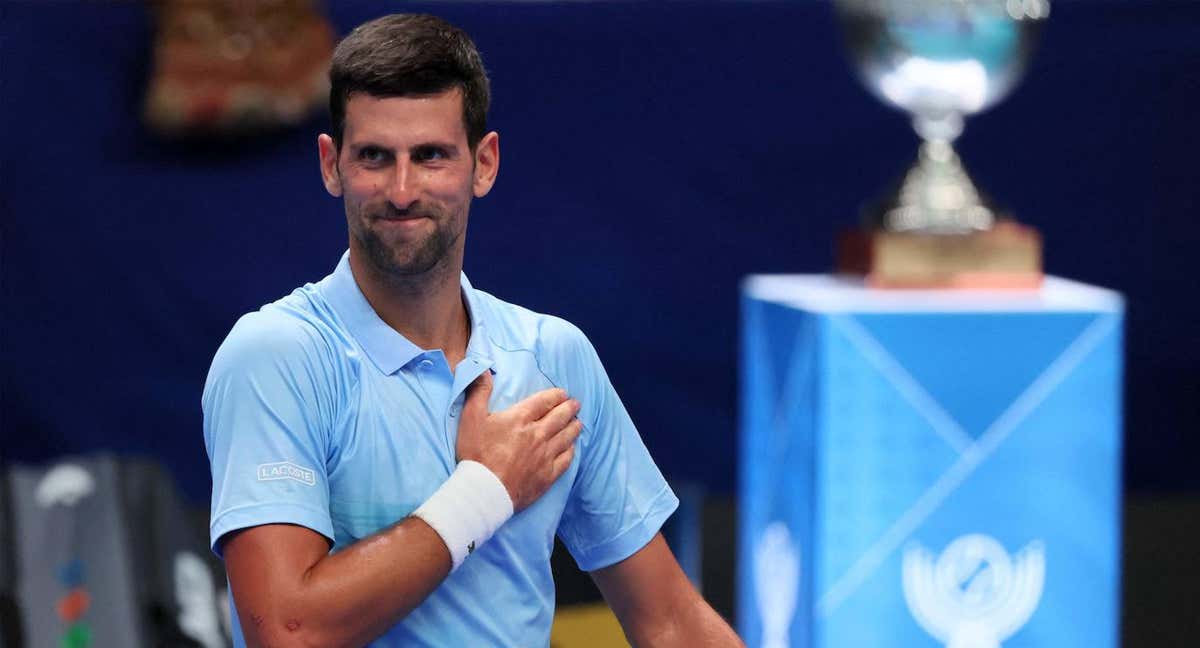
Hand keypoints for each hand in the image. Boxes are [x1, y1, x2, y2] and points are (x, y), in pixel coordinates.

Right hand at [456, 371, 581, 511]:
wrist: (484, 491)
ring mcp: (545, 456)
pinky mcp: (548, 476)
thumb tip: (484, 369)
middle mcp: (538, 434)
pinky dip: (571, 451)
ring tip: (578, 422)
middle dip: (569, 408)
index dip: (556, 396)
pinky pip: (566, 460)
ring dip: (574, 427)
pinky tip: (572, 448)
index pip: (544, 401)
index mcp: (521, 418)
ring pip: (566, 437)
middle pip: (560, 417)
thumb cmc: (476, 454)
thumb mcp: (471, 418)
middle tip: (576, 404)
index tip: (563, 393)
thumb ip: (479, 391)